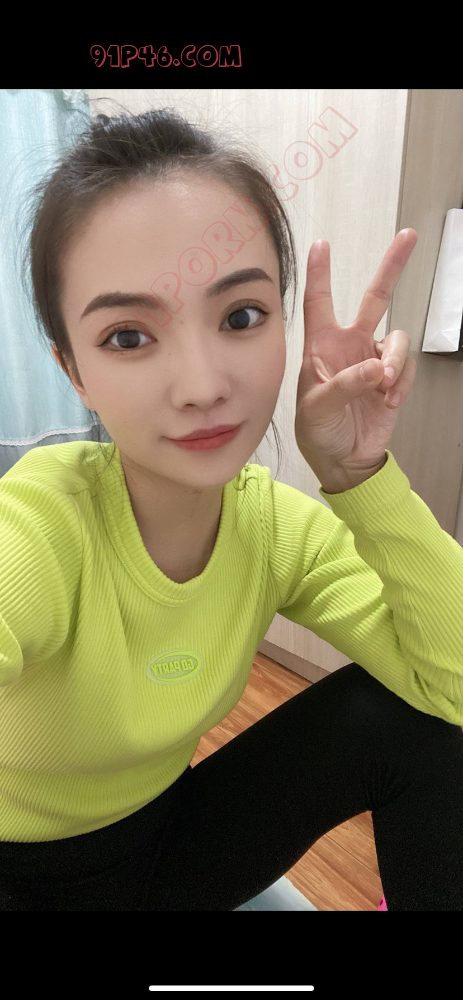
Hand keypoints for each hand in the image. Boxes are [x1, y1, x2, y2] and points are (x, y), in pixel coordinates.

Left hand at [294, 230, 417, 482]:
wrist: (343, 460)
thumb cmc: (318, 432)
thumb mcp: (317, 410)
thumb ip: (344, 386)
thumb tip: (375, 367)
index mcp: (321, 346)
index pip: (319, 302)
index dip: (320, 273)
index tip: (321, 245)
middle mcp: (349, 346)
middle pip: (375, 297)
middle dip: (392, 267)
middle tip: (409, 236)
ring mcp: (373, 360)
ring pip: (396, 339)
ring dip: (394, 361)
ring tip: (383, 386)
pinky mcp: (392, 379)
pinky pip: (405, 368)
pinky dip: (400, 383)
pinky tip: (388, 401)